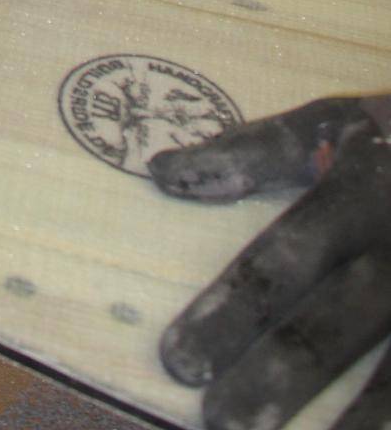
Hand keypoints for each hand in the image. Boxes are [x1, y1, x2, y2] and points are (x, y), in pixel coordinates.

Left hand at [149, 92, 390, 429]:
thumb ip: (255, 150)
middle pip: (331, 328)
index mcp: (360, 194)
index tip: (179, 361)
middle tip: (218, 422)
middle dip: (275, 379)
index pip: (283, 261)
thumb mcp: (341, 122)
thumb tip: (160, 173)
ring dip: (353, 427)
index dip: (231, 312)